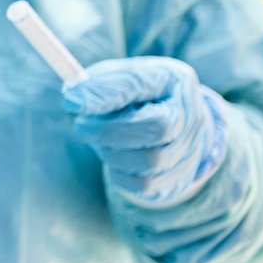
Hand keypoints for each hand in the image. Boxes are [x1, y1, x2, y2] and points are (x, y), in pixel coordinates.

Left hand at [64, 56, 226, 206]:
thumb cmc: (135, 97)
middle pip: (156, 128)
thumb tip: (74, 100)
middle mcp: (191, 115)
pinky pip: (144, 184)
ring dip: (112, 152)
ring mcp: (189, 149)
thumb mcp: (118, 78)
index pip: (141, 84)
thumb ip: (98, 85)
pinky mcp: (178, 179)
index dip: (105, 94)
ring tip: (100, 140)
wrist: (169, 126)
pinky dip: (119, 173)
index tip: (72, 102)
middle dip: (108, 131)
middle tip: (81, 127)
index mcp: (174, 80)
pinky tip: (113, 157)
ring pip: (149, 160)